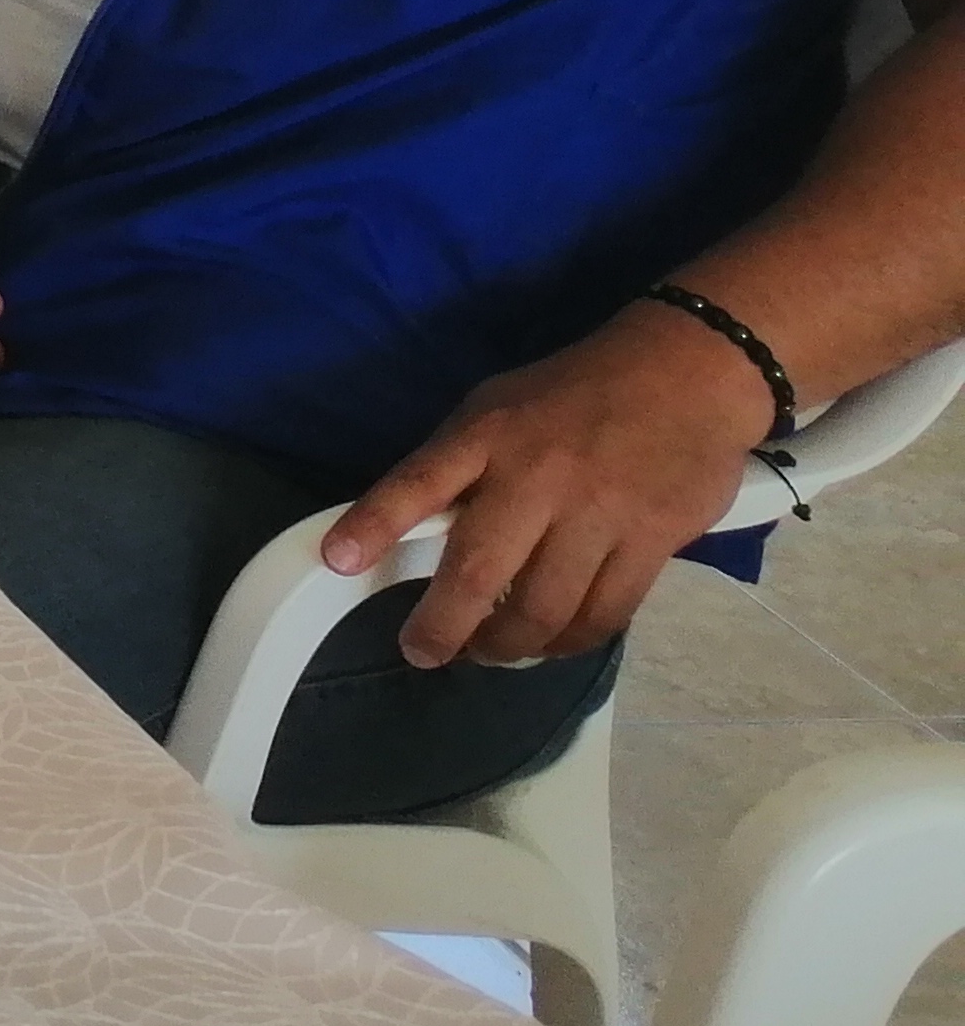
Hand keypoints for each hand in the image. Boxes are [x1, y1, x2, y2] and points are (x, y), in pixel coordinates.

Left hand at [325, 300, 787, 666]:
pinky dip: (570, 642)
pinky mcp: (651, 542)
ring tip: (488, 652)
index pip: (417, 481)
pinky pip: (603, 613)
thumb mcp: (499, 406)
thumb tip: (420, 526)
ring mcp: (597, 514)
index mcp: (488, 434)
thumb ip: (462, 463)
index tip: (338, 562)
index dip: (373, 524)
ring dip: (508, 646)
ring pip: (543, 608)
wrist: (688, 372)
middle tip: (423, 652)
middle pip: (479, 571)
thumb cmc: (576, 393)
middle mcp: (537, 477)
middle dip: (444, 626)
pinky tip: (550, 645)